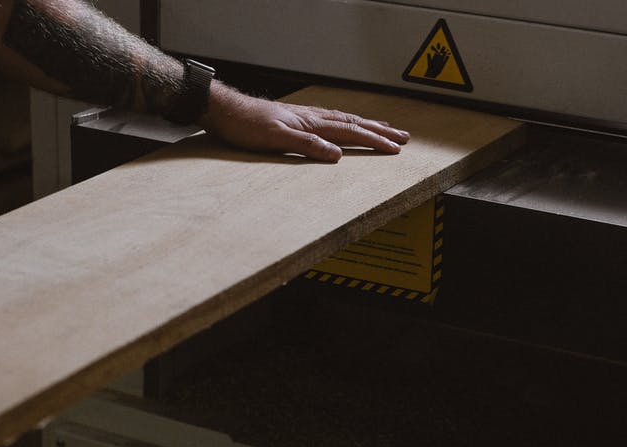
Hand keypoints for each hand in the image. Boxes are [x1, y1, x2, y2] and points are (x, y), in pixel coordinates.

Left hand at [201, 84, 410, 162]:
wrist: (223, 110)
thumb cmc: (245, 125)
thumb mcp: (275, 139)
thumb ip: (307, 146)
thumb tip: (337, 155)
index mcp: (311, 123)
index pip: (350, 133)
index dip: (374, 141)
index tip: (395, 148)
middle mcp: (311, 117)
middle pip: (353, 123)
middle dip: (379, 131)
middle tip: (403, 137)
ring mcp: (304, 116)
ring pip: (344, 120)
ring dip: (366, 125)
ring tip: (384, 128)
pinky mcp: (295, 118)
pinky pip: (330, 119)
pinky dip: (345, 122)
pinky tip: (344, 124)